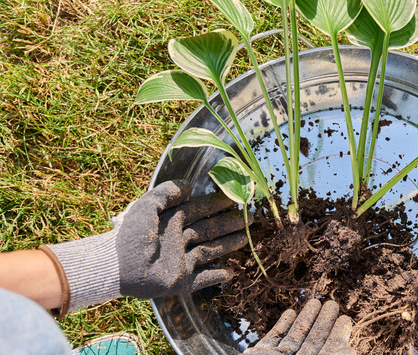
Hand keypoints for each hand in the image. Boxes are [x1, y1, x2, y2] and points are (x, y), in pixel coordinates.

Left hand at [41, 180, 250, 314]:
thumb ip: (166, 192)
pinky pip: (202, 279)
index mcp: (171, 222)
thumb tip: (189, 186)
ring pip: (211, 251)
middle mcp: (179, 240)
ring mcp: (181, 261)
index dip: (217, 204)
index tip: (235, 198)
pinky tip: (230, 273)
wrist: (117, 266)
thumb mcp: (146, 206)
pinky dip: (216, 277)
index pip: (200, 211)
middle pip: (210, 230)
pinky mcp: (180, 281)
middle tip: (250, 218)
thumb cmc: (130, 234)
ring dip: (228, 244)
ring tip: (246, 237)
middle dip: (229, 223)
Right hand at [245, 299, 354, 354]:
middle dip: (323, 322)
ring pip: (295, 337)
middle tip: (332, 304)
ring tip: (315, 302)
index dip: (338, 335)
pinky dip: (282, 325)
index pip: (330, 351)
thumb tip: (351, 350)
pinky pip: (273, 339)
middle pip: (313, 341)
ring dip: (305, 319)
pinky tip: (290, 312)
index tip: (346, 319)